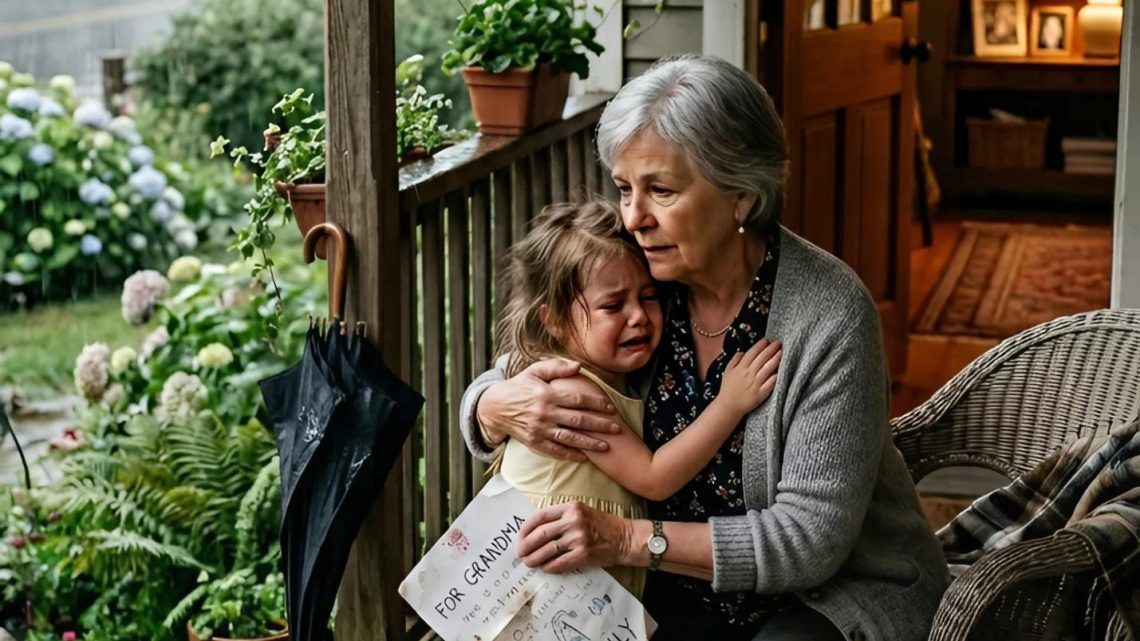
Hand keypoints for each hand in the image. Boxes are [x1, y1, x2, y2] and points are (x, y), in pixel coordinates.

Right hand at [476, 359, 619, 461]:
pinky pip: (555, 451)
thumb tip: (579, 365)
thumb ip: (557, 367)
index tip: (610, 407)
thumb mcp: (534, 371)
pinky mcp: (533, 442)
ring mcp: (538, 430)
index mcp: (546, 395)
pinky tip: (584, 457)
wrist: (495, 407)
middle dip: (599, 425)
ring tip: (606, 446)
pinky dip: (570, 455)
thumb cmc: (518, 386)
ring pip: (569, 438)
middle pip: (578, 420)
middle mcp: (544, 414)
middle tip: (616, 428)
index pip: (577, 400)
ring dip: (589, 443)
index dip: (596, 404)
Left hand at [517, 501, 633, 572]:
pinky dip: (549, 566)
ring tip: (528, 562)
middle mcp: (573, 520)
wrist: (625, 538)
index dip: (526, 528)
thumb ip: (562, 517)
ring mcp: (578, 538)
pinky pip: (559, 562)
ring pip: (547, 550)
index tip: (520, 537)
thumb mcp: (582, 512)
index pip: (541, 516)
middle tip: (520, 553)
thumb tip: (536, 531)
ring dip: (534, 558)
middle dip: (526, 545)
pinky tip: (544, 568)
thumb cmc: (603, 525)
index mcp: (571, 507)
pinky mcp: (583, 554)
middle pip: (541, 534)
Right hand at [718, 338, 781, 416]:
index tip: (767, 339)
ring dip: (776, 358)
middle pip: (763, 357)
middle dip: (772, 348)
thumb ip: (734, 360)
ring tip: (783, 352)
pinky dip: (777, 375)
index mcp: (741, 367)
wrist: (729, 406)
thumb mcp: (727, 371)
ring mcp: (756, 383)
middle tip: (779, 342)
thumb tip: (743, 351)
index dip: (761, 344)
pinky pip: (771, 382)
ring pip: (769, 367)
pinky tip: (783, 369)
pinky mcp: (762, 393)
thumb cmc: (728, 389)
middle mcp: (749, 373)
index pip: (753, 352)